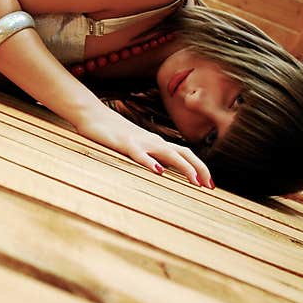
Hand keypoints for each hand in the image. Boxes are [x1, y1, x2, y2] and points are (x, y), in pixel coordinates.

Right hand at [74, 105, 213, 187]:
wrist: (93, 115)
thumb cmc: (112, 134)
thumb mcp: (134, 147)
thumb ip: (149, 156)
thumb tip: (162, 170)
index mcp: (156, 143)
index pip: (185, 154)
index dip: (199, 167)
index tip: (210, 184)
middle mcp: (153, 141)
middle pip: (184, 153)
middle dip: (199, 169)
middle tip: (210, 186)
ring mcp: (140, 141)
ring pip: (168, 153)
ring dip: (184, 167)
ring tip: (194, 182)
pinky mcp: (124, 143)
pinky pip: (140, 154)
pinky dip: (150, 162)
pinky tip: (158, 171)